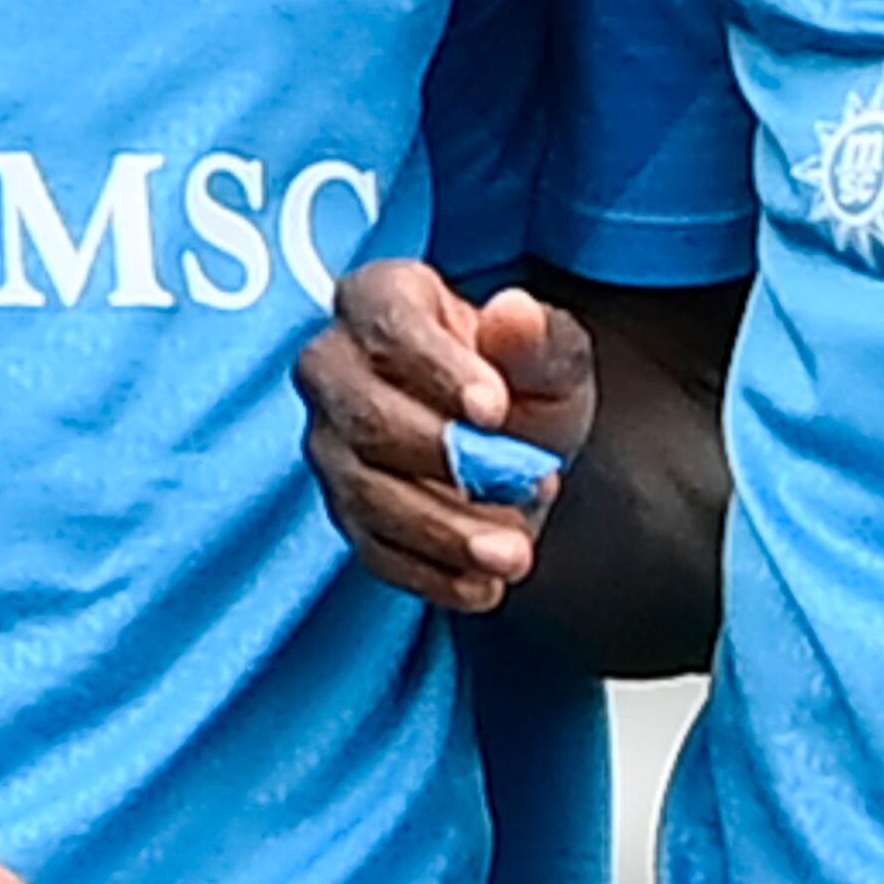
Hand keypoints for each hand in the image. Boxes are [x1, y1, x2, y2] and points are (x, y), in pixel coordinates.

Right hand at [292, 261, 597, 611]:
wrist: (518, 445)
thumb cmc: (524, 379)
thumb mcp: (552, 355)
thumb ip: (537, 339)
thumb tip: (513, 314)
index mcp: (381, 299)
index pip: (387, 325)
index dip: (436, 368)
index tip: (496, 408)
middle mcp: (335, 367)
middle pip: (365, 417)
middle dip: (445, 460)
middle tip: (524, 486)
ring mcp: (330, 443)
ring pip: (365, 492)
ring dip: (443, 529)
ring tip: (516, 553)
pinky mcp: (344, 510)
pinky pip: (372, 548)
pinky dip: (430, 573)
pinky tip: (483, 585)